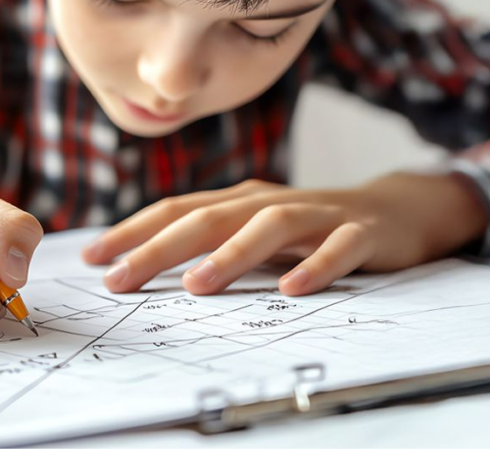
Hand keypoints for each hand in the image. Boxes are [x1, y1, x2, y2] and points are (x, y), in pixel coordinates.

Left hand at [82, 173, 487, 295]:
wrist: (397, 209)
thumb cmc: (311, 226)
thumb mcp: (255, 229)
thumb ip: (213, 240)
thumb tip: (145, 265)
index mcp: (240, 200)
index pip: (178, 210)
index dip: (134, 231)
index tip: (92, 257)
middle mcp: (270, 201)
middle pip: (210, 219)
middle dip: (159, 249)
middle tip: (119, 279)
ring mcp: (318, 214)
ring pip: (270, 227)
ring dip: (231, 255)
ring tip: (196, 285)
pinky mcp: (362, 233)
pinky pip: (339, 248)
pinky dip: (316, 266)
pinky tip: (293, 289)